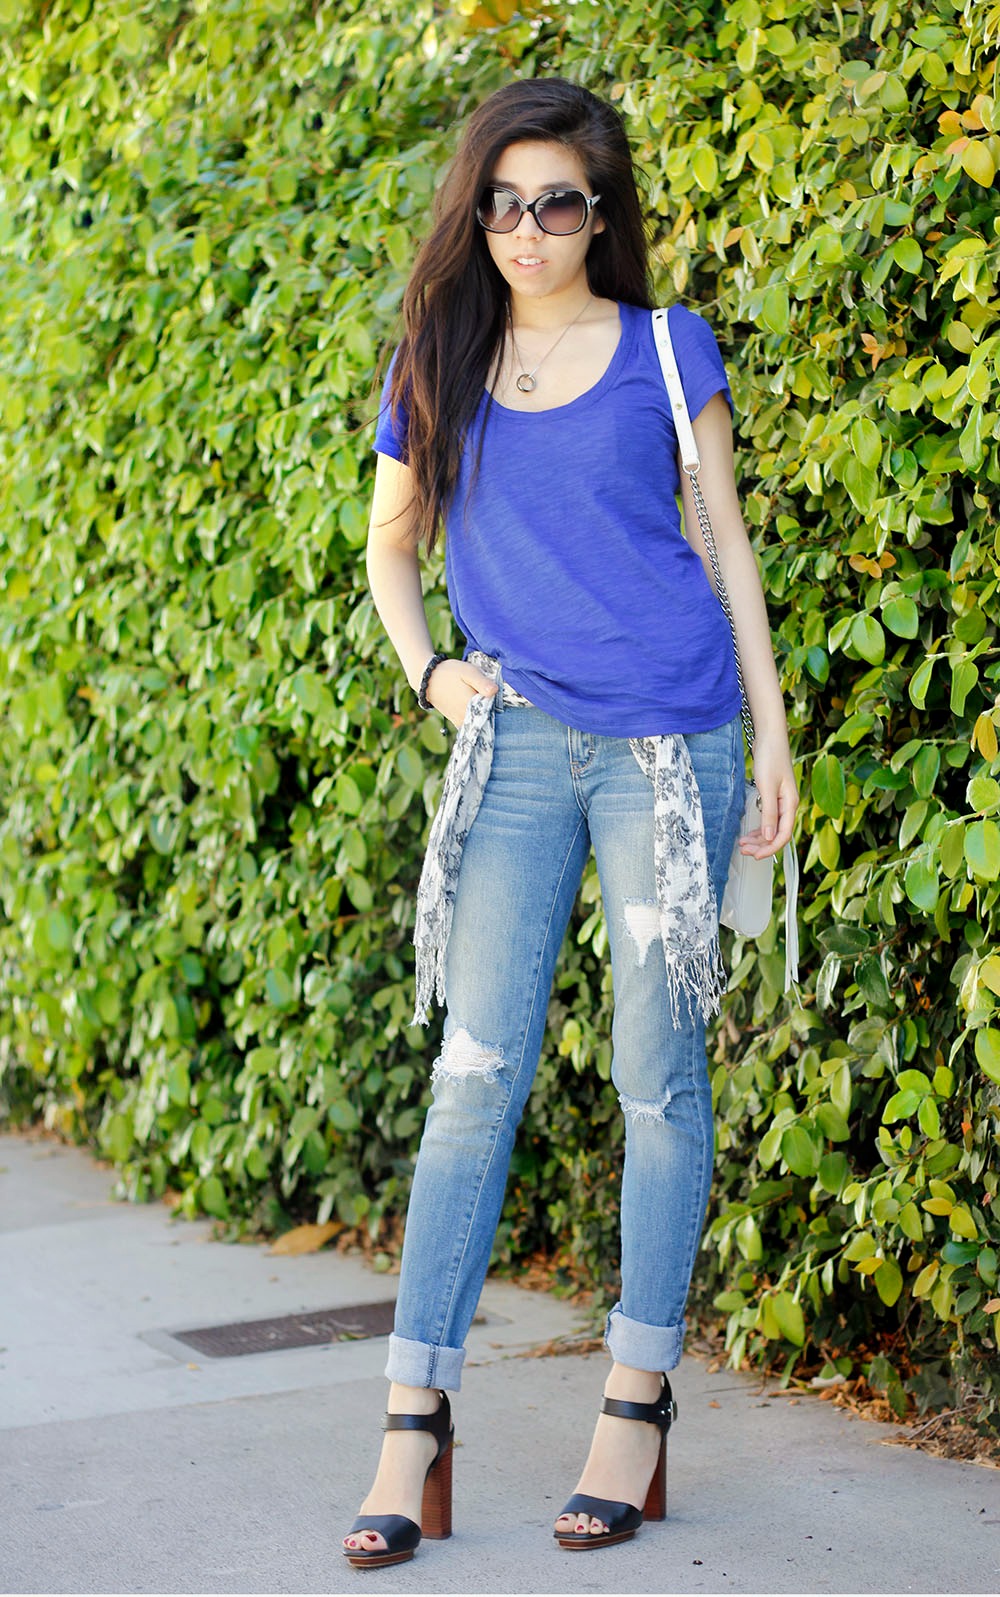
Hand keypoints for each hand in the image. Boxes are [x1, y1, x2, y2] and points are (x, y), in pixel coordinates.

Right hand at [425, 657, 497, 728]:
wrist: (427, 679)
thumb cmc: (449, 672)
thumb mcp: (468, 671)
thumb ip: (482, 682)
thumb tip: (495, 691)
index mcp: (471, 704)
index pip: (494, 711)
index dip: (501, 707)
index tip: (504, 703)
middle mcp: (466, 716)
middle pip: (488, 720)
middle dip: (494, 714)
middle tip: (497, 704)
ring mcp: (460, 721)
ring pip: (479, 725)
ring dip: (486, 719)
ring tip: (487, 707)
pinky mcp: (456, 721)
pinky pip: (471, 727)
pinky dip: (477, 723)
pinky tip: (480, 713)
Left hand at [741, 729, 798, 859]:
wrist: (769, 737)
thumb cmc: (771, 757)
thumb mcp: (767, 787)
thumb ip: (769, 812)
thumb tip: (769, 836)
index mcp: (790, 804)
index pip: (783, 835)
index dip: (770, 848)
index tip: (756, 856)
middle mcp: (787, 805)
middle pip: (777, 834)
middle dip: (761, 845)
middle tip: (744, 851)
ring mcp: (780, 801)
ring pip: (771, 827)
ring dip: (758, 838)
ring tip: (743, 844)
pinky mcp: (772, 796)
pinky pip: (767, 818)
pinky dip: (758, 827)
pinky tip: (749, 832)